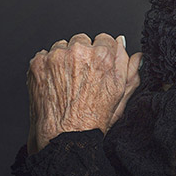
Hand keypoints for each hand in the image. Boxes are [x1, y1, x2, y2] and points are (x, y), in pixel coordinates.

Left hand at [27, 33, 140, 153]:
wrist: (64, 137)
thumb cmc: (93, 120)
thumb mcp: (120, 95)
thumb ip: (129, 69)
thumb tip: (136, 55)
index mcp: (103, 57)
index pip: (104, 38)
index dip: (101, 54)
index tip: (96, 67)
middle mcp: (80, 52)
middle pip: (82, 40)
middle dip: (82, 55)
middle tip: (80, 78)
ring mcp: (57, 56)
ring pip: (62, 46)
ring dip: (63, 59)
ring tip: (66, 82)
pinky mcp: (39, 62)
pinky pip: (45, 55)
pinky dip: (47, 66)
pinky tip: (54, 83)